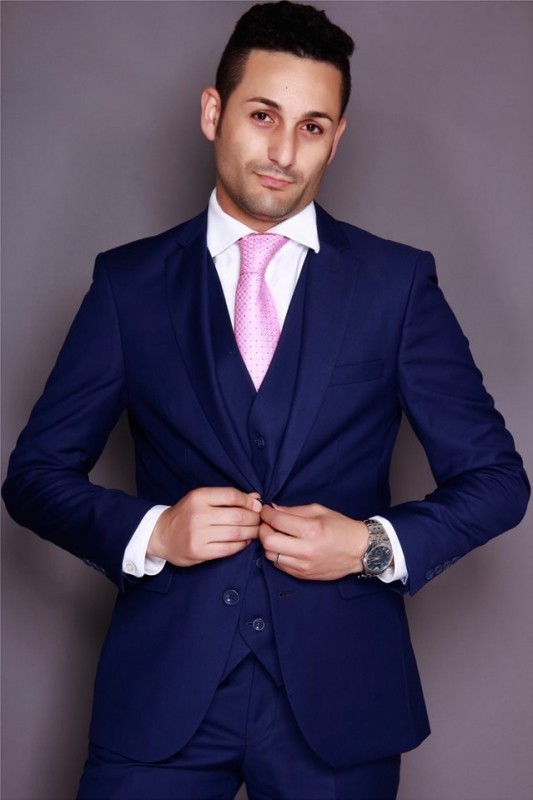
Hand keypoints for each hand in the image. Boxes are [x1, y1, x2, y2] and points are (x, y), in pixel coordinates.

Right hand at [147, 487, 261, 566]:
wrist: (161, 535)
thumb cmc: (185, 514)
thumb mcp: (201, 499)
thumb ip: (227, 497)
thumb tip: (256, 497)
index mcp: (199, 497)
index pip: (231, 496)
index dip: (249, 501)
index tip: (258, 506)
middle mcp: (198, 515)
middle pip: (237, 516)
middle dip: (254, 519)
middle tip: (260, 520)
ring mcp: (198, 535)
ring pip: (236, 533)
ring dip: (251, 532)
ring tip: (256, 531)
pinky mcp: (199, 552)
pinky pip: (228, 549)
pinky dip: (241, 545)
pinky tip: (245, 541)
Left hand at [259, 503, 368, 580]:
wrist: (359, 551)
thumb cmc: (341, 527)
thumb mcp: (319, 511)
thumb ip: (294, 510)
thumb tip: (274, 509)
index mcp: (311, 530)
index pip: (277, 521)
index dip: (266, 514)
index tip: (266, 511)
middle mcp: (305, 550)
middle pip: (268, 542)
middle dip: (263, 530)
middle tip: (268, 524)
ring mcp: (304, 565)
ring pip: (271, 555)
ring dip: (269, 544)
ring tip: (277, 536)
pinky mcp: (303, 575)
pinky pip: (279, 565)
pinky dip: (277, 555)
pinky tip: (284, 547)